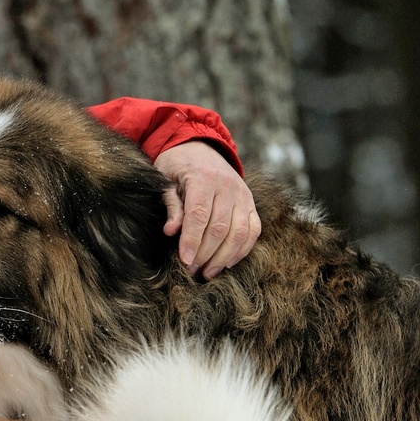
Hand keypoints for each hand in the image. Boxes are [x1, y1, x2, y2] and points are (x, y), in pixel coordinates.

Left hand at [154, 141, 259, 278]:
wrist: (199, 147)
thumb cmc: (177, 166)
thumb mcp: (166, 180)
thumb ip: (172, 205)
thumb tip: (171, 231)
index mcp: (203, 178)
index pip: (200, 214)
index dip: (192, 240)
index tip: (184, 261)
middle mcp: (228, 186)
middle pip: (220, 227)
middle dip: (204, 254)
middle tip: (190, 271)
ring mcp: (243, 195)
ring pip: (239, 232)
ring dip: (223, 257)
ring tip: (207, 273)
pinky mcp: (250, 203)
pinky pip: (253, 230)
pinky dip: (242, 249)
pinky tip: (226, 263)